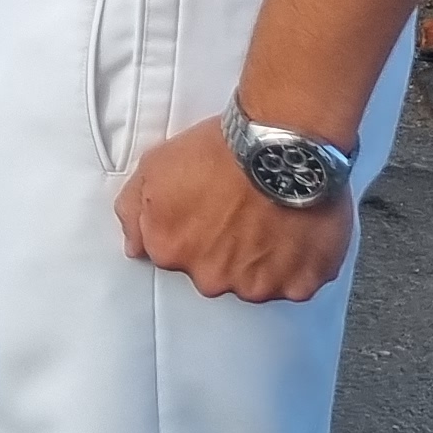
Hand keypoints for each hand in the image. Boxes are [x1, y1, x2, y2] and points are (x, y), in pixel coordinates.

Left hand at [114, 124, 356, 301]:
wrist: (277, 147)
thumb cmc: (220, 152)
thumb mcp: (154, 167)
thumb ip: (133, 212)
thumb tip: (134, 247)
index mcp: (170, 250)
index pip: (174, 254)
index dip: (193, 230)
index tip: (209, 211)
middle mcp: (210, 277)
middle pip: (215, 273)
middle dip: (227, 250)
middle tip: (243, 213)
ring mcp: (256, 285)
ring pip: (256, 282)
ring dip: (264, 260)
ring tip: (273, 221)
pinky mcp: (299, 284)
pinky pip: (297, 284)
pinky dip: (299, 265)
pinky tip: (298, 232)